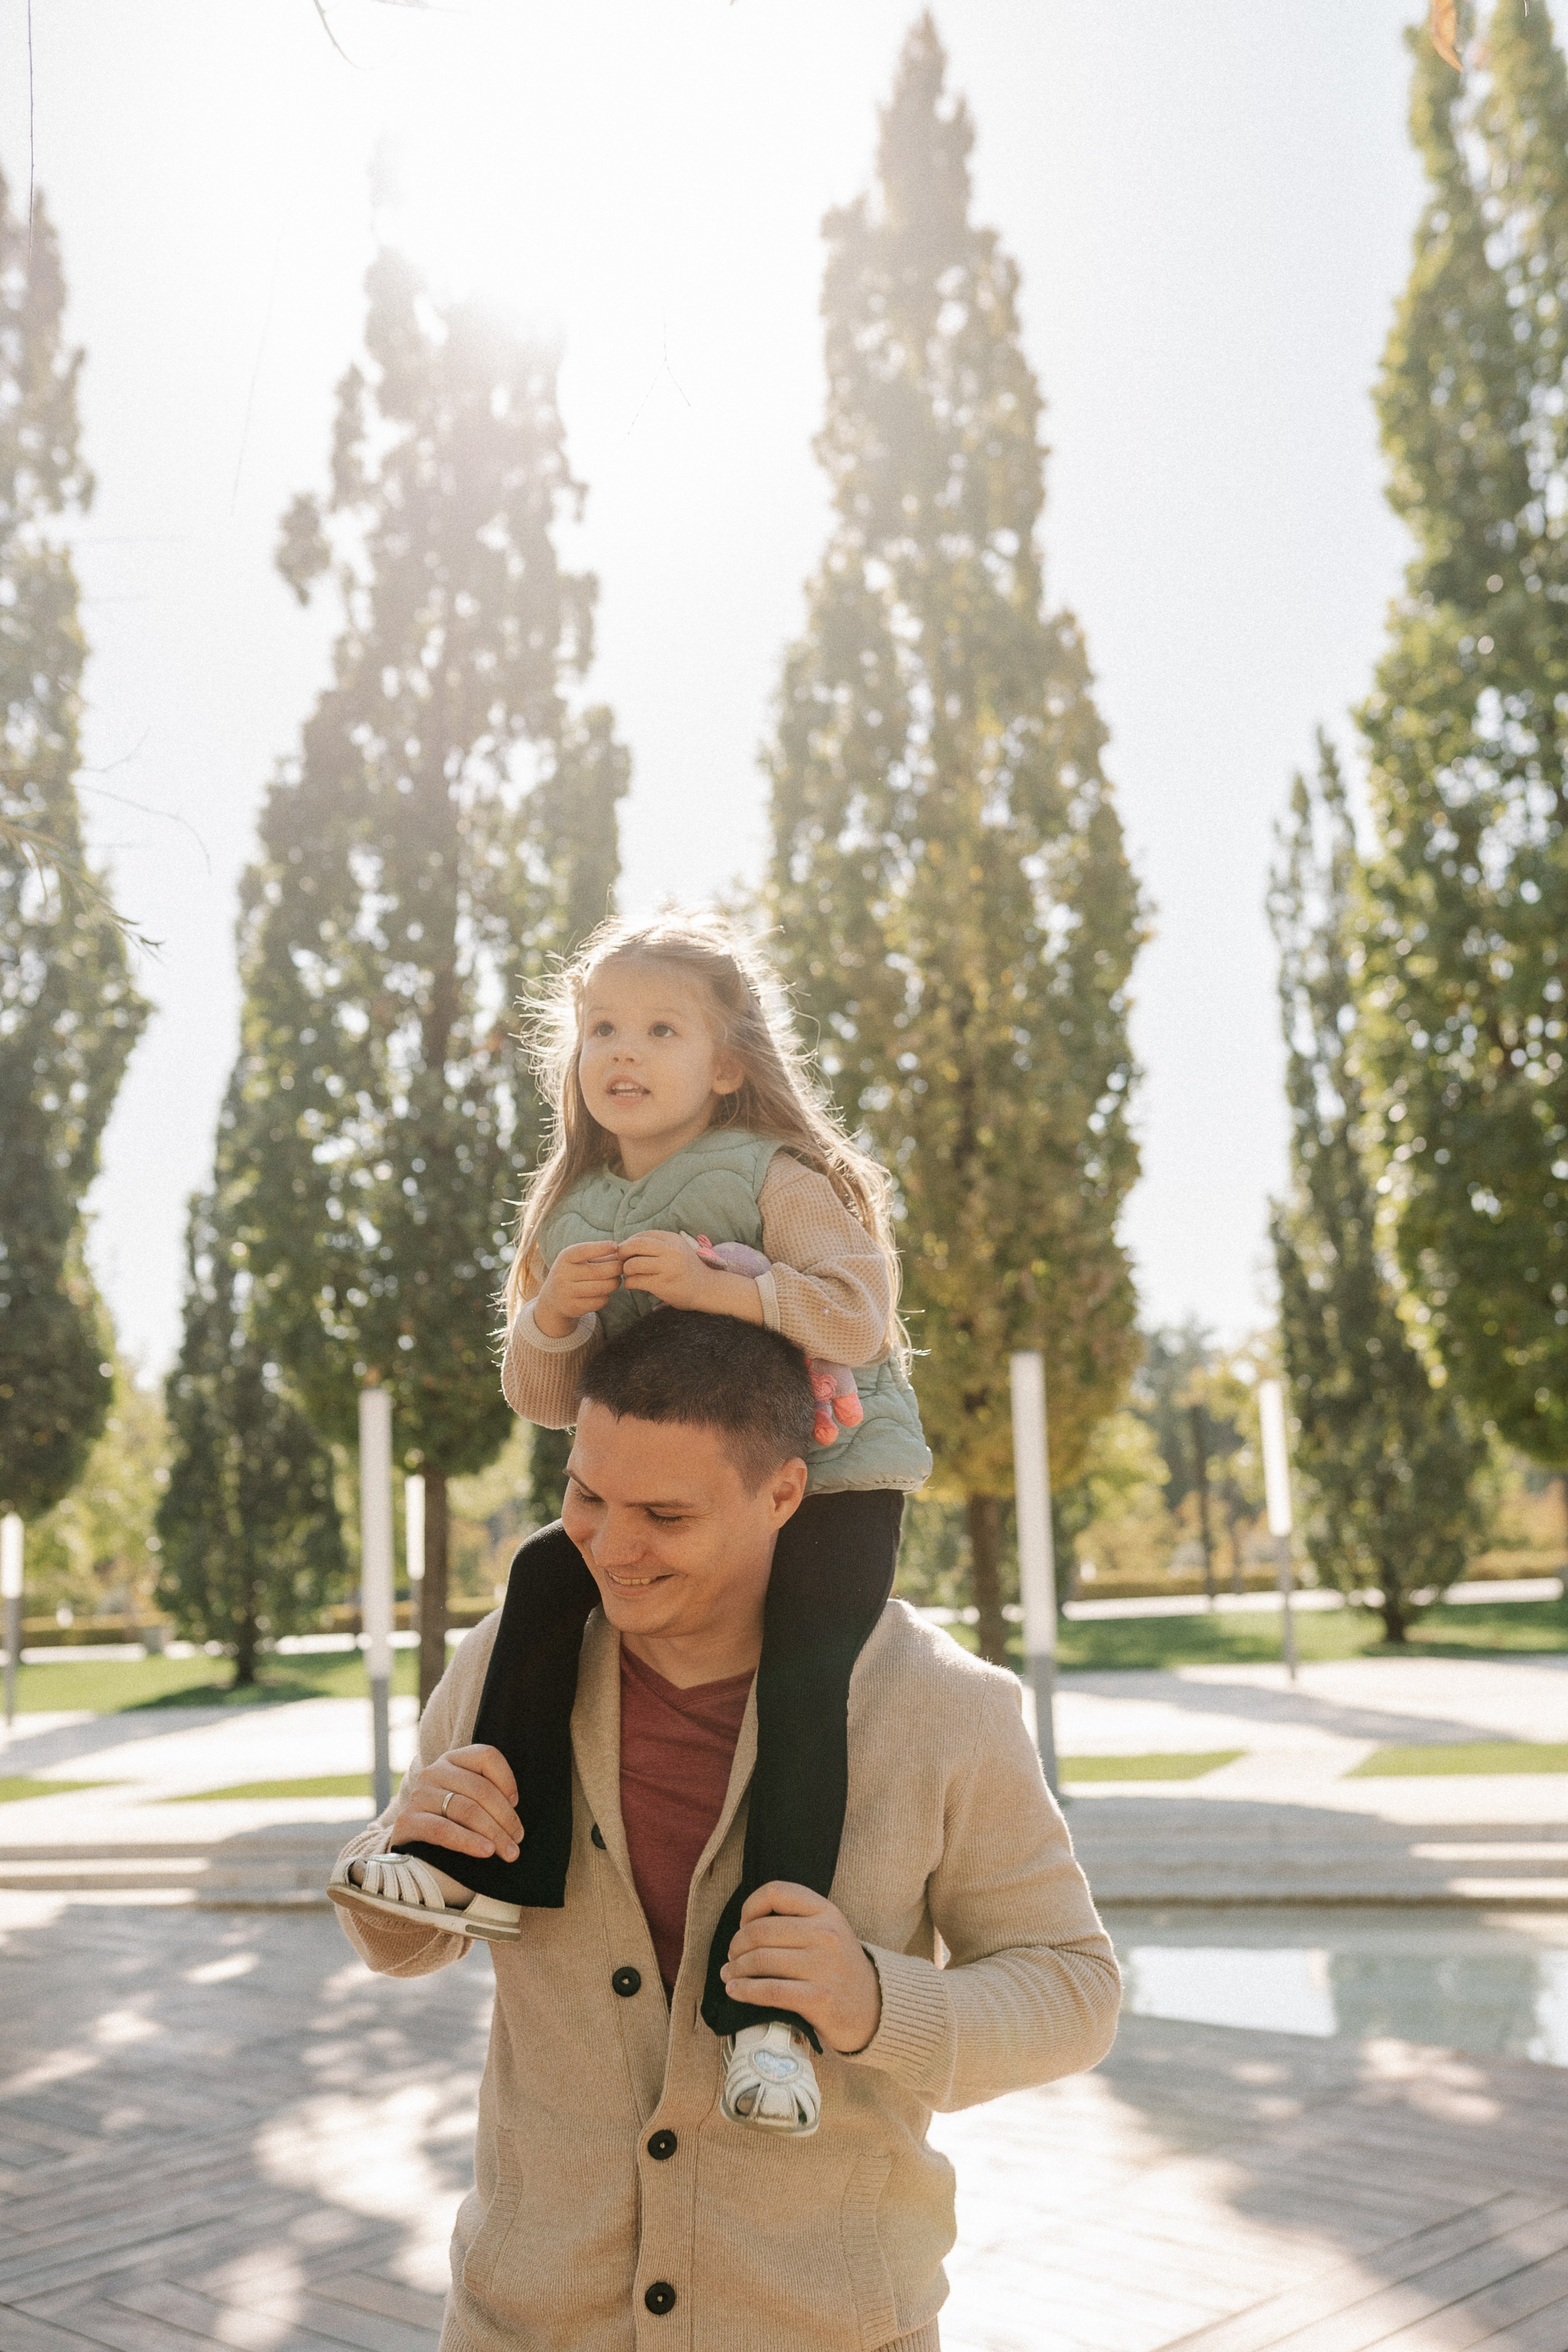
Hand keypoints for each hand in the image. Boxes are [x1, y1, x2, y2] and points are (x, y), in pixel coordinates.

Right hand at [390, 1744, 521, 1864]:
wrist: (409, 1839)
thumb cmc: (448, 1817)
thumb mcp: (467, 1796)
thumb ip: (487, 1793)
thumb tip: (514, 1812)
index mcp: (452, 1759)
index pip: (486, 1756)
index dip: (507, 1779)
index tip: (516, 1803)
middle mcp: (433, 1771)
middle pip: (480, 1789)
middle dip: (505, 1817)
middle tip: (518, 1839)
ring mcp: (419, 1795)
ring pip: (466, 1810)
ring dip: (494, 1833)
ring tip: (509, 1852)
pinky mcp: (407, 1820)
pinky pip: (443, 1830)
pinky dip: (468, 1841)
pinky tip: (486, 1851)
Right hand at [533, 1242, 622, 1337]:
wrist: (553, 1298)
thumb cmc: (574, 1273)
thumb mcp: (579, 1260)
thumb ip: (599, 1255)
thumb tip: (622, 1253)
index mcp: (565, 1257)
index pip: (584, 1250)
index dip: (601, 1248)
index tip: (615, 1246)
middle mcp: (562, 1274)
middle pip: (599, 1271)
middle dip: (616, 1269)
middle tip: (621, 1269)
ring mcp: (566, 1292)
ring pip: (601, 1288)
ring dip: (614, 1284)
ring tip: (616, 1280)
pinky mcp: (573, 1307)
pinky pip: (599, 1301)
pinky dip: (606, 1297)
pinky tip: (604, 1293)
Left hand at [619, 1229, 763, 1321]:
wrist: (707, 1289)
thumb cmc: (687, 1269)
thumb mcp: (676, 1249)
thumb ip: (657, 1244)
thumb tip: (626, 1244)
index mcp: (673, 1239)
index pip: (642, 1235)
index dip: (629, 1242)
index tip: (626, 1252)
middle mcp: (671, 1251)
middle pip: (634, 1245)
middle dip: (622, 1253)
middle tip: (621, 1261)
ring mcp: (667, 1268)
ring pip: (632, 1264)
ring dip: (626, 1270)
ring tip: (630, 1274)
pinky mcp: (663, 1284)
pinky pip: (636, 1281)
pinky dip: (629, 1283)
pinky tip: (633, 1285)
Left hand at [720, 1882, 882, 2054]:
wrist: (875, 2008)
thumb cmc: (840, 1968)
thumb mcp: (829, 1930)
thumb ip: (797, 1919)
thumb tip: (746, 1925)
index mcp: (826, 1911)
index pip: (775, 1892)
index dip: (749, 1907)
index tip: (743, 1926)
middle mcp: (825, 1934)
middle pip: (760, 1930)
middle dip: (736, 1945)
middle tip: (732, 1957)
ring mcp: (823, 1967)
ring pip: (760, 1960)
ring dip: (735, 1969)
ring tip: (729, 1975)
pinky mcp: (819, 1999)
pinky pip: (770, 1991)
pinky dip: (745, 1991)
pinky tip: (734, 1991)